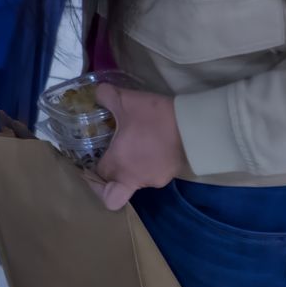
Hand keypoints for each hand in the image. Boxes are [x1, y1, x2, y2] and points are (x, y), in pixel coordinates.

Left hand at [82, 83, 186, 210]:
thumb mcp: (126, 101)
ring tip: (133, 145)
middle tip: (107, 162)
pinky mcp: (171, 176)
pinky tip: (151, 144)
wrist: (195, 127)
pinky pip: (152, 174)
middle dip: (107, 183)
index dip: (90, 171)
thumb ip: (105, 96)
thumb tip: (97, 93)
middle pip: (113, 193)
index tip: (90, 159)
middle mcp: (134, 179)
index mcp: (118, 166)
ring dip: (130, 168)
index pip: (97, 179)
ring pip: (135, 182)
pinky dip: (148, 164)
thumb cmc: (154, 118)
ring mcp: (155, 180)